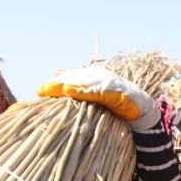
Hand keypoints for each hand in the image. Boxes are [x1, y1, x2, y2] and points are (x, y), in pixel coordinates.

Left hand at [39, 63, 159, 128]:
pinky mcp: (112, 91)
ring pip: (81, 83)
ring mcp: (105, 81)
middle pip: (73, 78)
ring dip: (65, 86)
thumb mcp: (95, 91)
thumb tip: (58, 72)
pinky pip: (94, 91)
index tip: (39, 90)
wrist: (141, 108)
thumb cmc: (117, 101)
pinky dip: (81, 91)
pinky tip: (69, 91)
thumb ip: (79, 83)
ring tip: (50, 90)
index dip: (55, 83)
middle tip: (40, 91)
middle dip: (56, 84)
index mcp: (92, 74)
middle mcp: (98, 74)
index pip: (70, 77)